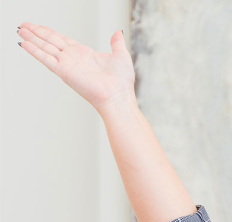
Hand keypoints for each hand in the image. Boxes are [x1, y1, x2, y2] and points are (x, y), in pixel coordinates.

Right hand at [16, 23, 135, 113]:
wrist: (118, 96)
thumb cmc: (122, 83)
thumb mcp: (121, 56)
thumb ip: (116, 43)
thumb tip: (118, 33)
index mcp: (84, 54)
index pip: (62, 40)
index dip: (50, 32)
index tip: (38, 26)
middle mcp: (74, 59)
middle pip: (50, 41)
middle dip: (36, 33)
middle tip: (23, 25)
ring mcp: (67, 65)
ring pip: (45, 48)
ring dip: (32, 39)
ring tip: (20, 30)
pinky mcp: (64, 72)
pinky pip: (45, 59)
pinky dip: (34, 51)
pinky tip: (24, 43)